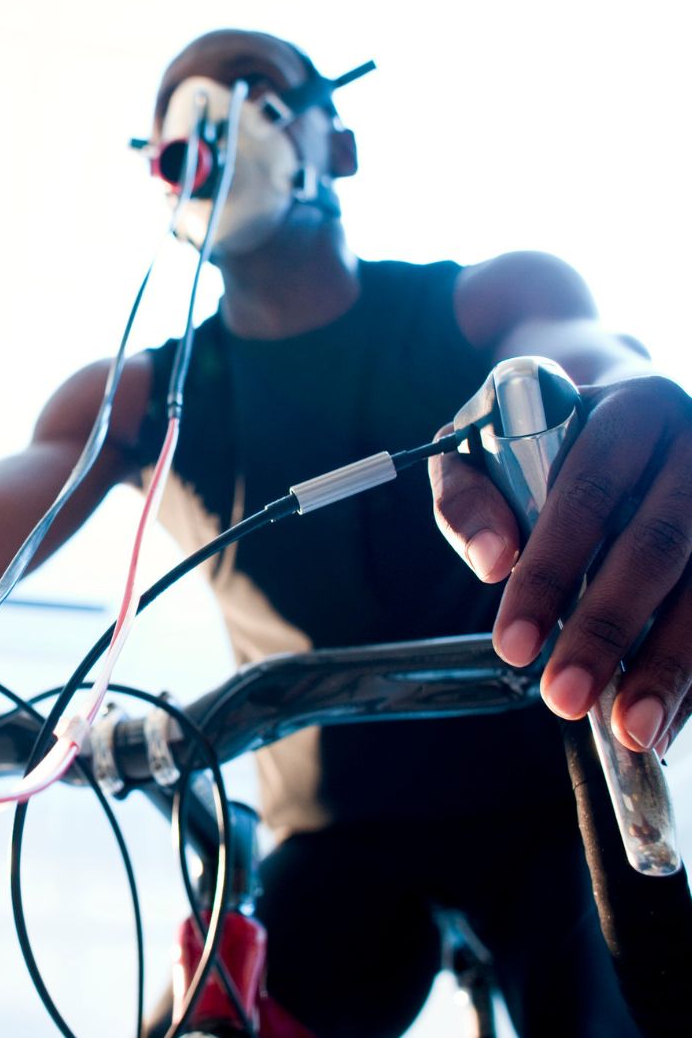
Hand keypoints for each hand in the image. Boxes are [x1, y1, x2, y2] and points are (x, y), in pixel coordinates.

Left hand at [430, 374, 691, 754]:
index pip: (587, 496)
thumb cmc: (538, 434)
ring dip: (671, 665)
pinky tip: (668, 717)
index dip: (550, 573)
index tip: (511, 645)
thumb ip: (468, 496)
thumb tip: (492, 563)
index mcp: (629, 411)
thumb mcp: (482, 442)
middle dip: (608, 631)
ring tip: (630, 728)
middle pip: (659, 547)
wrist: (617, 409)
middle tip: (563, 697)